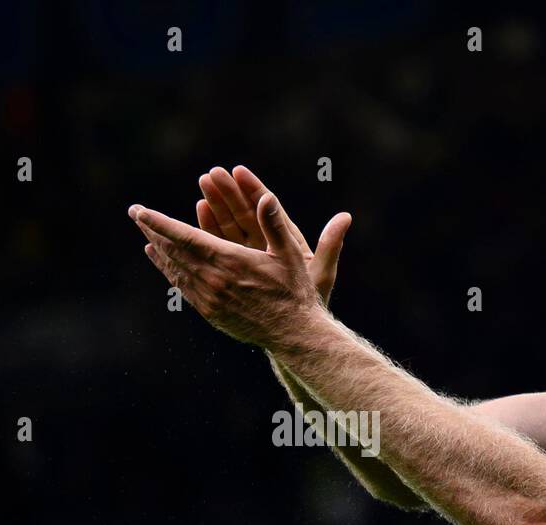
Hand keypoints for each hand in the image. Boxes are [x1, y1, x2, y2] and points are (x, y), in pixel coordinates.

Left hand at [129, 190, 333, 349]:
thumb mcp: (290, 254)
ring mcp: (209, 298)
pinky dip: (168, 270)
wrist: (292, 334)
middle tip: (134, 213)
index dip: (160, 223)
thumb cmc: (294, 291)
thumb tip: (266, 196)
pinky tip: (161, 259)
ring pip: (175, 269)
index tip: (140, 211)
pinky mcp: (210, 311)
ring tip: (145, 233)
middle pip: (173, 251)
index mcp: (229, 261)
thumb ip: (274, 223)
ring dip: (158, 249)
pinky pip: (183, 286)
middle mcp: (213, 280)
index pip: (185, 237)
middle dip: (152, 230)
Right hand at [194, 166, 350, 306]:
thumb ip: (330, 245)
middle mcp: (267, 246)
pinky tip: (200, 211)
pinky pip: (219, 246)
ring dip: (216, 207)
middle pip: (245, 214)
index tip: (239, 171)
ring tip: (203, 185)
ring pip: (230, 227)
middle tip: (213, 174)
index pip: (269, 210)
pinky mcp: (236, 269)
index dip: (254, 190)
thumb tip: (345, 217)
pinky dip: (209, 231)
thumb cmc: (309, 304)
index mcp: (287, 242)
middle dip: (229, 194)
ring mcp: (250, 257)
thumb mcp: (321, 273)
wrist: (292, 331)